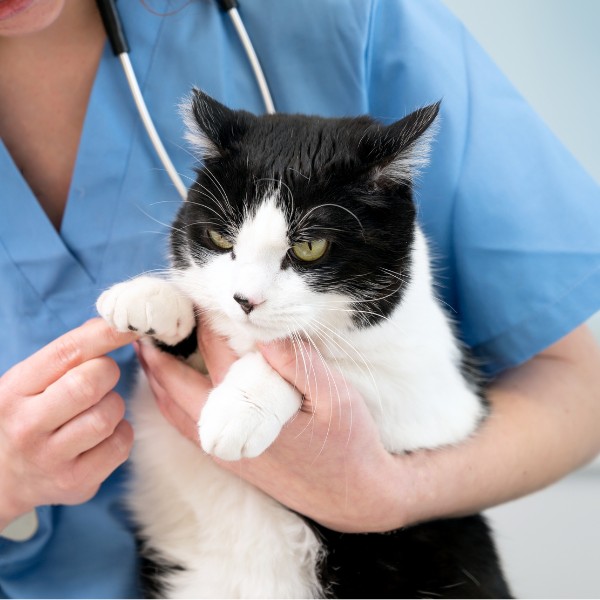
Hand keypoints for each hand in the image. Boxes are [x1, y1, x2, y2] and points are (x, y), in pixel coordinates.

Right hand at [0, 318, 135, 527]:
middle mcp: (27, 425)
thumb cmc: (27, 416)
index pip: (67, 353)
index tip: (131, 326)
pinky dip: (120, 433)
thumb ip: (67, 356)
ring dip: (114, 406)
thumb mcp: (30, 383)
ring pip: (108, 415)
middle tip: (101, 378)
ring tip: (96, 410)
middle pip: (90, 383)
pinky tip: (102, 435)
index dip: (105, 335)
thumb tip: (112, 325)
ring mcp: (50, 459)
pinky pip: (121, 445)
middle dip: (108, 373)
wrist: (1, 480)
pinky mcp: (76, 483)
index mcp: (14, 390)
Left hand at [137, 324, 403, 532]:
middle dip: (158, 352)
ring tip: (149, 351)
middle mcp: (226, 431)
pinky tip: (172, 388)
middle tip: (146, 324)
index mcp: (251, 409)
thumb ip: (299, 365)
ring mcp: (223, 449)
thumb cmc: (348, 443)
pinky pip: (184, 427)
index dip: (202, 321)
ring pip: (172, 410)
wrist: (351, 497)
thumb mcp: (336, 398)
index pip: (216, 353)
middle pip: (175, 384)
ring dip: (157, 379)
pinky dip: (169, 402)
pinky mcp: (228, 459)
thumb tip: (265, 332)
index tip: (190, 295)